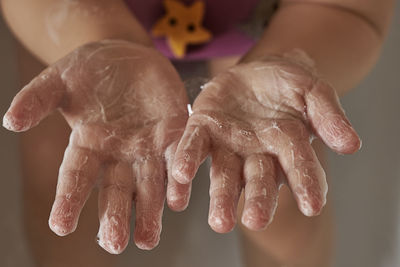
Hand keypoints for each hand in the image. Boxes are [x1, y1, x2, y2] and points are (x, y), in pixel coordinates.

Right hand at [3, 40, 190, 252]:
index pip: (76, 177)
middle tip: (114, 243)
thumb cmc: (89, 69)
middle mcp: (118, 154)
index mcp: (88, 145)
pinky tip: (178, 200)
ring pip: (149, 185)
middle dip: (114, 216)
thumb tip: (10, 121)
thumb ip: (37, 99)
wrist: (126, 55)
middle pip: (116, 190)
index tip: (60, 225)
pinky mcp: (173, 132)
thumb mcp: (59, 80)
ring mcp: (147, 146)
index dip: (68, 200)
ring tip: (147, 239)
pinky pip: (178, 158)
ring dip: (150, 211)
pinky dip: (179, 179)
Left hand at [172, 55, 359, 231]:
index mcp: (287, 145)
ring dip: (221, 198)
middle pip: (258, 180)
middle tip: (255, 221)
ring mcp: (228, 144)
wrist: (258, 71)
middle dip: (258, 200)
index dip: (307, 184)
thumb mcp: (313, 91)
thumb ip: (328, 115)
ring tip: (219, 222)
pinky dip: (187, 162)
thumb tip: (351, 144)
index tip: (313, 205)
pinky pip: (193, 147)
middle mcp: (257, 153)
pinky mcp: (203, 129)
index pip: (299, 167)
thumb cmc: (289, 84)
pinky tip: (180, 177)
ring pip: (224, 175)